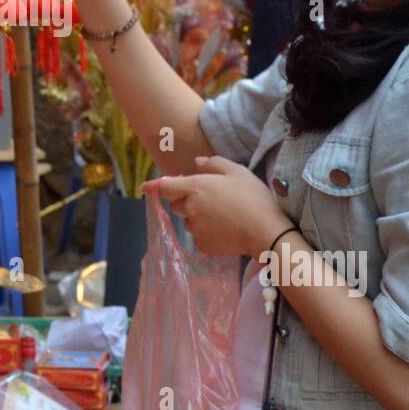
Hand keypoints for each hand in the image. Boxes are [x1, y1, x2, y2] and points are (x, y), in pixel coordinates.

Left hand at [149, 156, 292, 257]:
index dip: (153, 186)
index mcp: (195, 188)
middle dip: (186, 200)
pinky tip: (225, 230)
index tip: (143, 187)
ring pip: (188, 221)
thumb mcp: (236, 171)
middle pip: (177, 204)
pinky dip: (206, 233)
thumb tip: (195, 163)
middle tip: (209, 199)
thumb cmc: (252, 196)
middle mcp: (189, 208)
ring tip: (221, 216)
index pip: (165, 187)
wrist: (265, 231)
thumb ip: (213, 164)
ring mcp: (195, 229)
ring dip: (196, 217)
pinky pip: (198, 237)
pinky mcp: (203, 246)